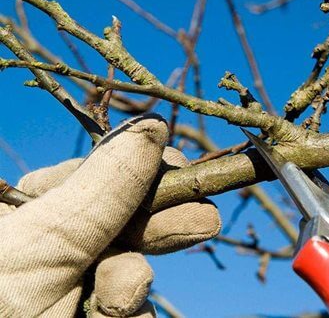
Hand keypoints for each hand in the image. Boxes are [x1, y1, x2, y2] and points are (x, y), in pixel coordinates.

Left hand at [0, 115, 220, 316]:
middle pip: (126, 220)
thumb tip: (154, 128)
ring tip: (117, 299)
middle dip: (162, 223)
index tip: (180, 165)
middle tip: (204, 221)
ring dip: (133, 284)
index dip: (145, 168)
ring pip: (133, 269)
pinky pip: (131, 312)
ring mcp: (74, 287)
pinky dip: (131, 317)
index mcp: (26, 210)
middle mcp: (53, 246)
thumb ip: (104, 190)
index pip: (98, 173)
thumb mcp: (42, 243)